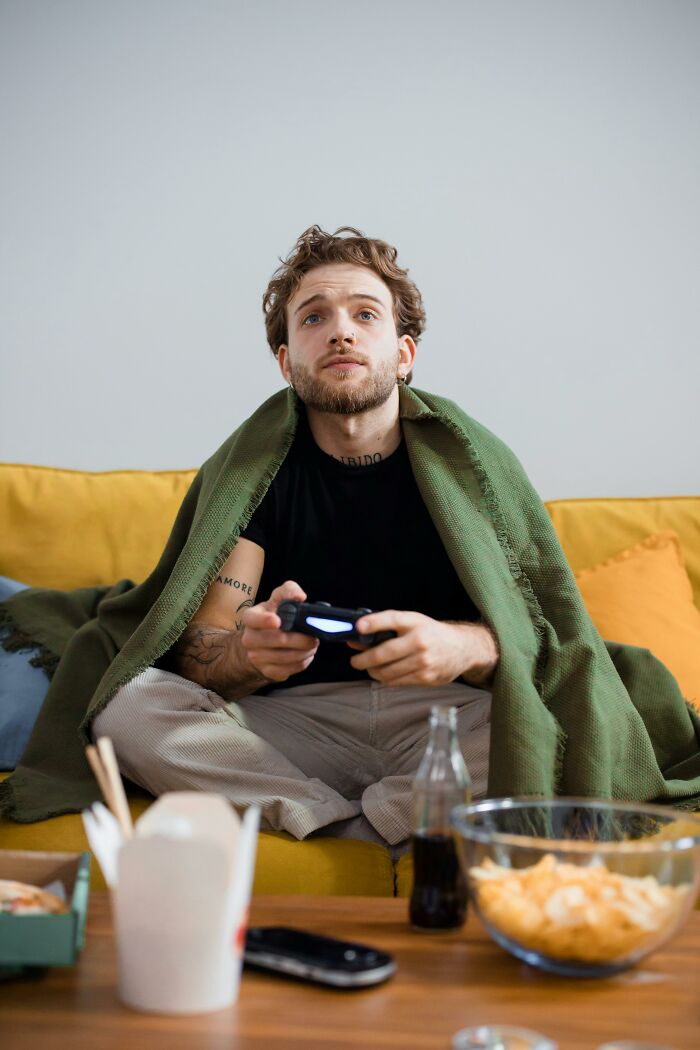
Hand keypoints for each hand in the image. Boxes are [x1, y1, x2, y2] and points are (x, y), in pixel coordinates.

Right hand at [239, 580, 318, 682]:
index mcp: (251, 618)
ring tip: (312, 644)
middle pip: (279, 640)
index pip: (253, 619)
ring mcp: (257, 657)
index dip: (265, 620)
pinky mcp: (268, 672)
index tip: (278, 621)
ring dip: (306, 650)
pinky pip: (292, 668)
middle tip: (314, 636)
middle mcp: (250, 639)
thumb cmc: (272, 617)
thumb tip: (299, 596)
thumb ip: (288, 591)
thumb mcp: (277, 600)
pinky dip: (304, 661)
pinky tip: (305, 654)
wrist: (259, 644)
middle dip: (302, 638)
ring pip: (288, 656)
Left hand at [347, 611, 497, 686]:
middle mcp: (420, 641)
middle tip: (355, 661)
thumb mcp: (412, 622)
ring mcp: (423, 661)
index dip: (373, 622)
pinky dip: (386, 679)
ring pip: (386, 672)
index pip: (392, 619)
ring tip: (369, 668)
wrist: (462, 648)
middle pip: (383, 653)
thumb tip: (357, 636)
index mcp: (416, 622)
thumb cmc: (431, 633)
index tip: (358, 627)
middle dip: (362, 659)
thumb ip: (386, 627)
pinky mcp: (426, 678)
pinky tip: (384, 674)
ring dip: (372, 671)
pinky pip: (396, 682)